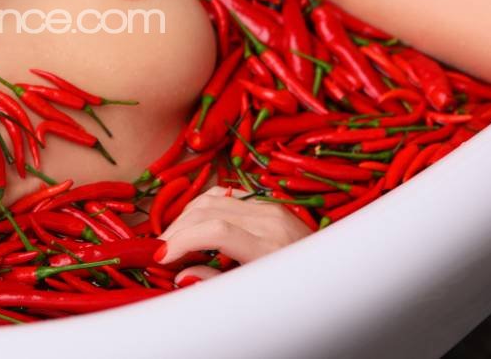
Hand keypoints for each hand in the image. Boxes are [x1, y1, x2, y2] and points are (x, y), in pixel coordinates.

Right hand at [153, 186, 312, 286]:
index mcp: (270, 248)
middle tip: (158, 250)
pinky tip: (192, 222)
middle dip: (177, 230)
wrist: (331, 275)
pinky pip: (227, 194)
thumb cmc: (296, 292)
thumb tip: (179, 275)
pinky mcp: (268, 203)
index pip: (216, 231)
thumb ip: (215, 282)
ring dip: (185, 216)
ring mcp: (270, 207)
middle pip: (208, 210)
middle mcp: (270, 221)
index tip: (160, 257)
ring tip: (172, 238)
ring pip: (213, 197)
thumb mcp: (257, 295)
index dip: (182, 240)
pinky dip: (203, 205)